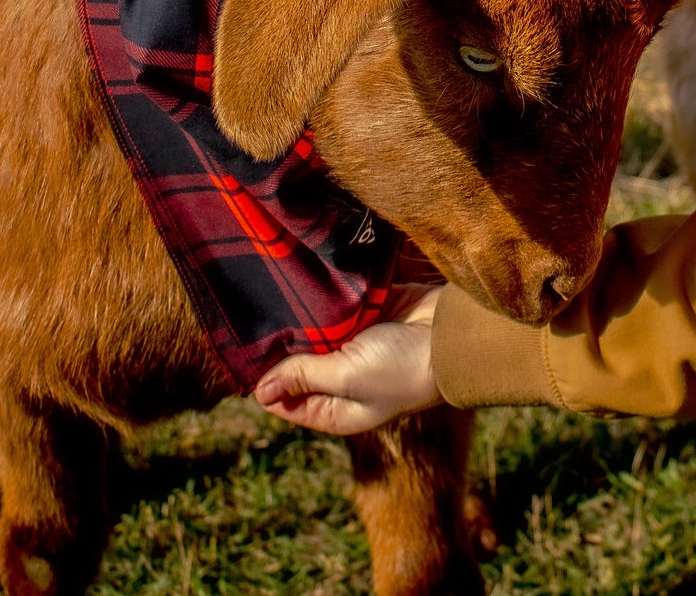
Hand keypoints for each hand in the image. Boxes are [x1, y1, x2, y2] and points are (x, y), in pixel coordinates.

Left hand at [254, 284, 443, 435]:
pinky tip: (303, 285)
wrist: (452, 333)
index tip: (243, 353)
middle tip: (253, 319)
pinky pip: (337, 309)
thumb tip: (257, 392)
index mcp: (334, 409)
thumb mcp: (347, 377)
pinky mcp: (368, 316)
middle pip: (297, 365)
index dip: (264, 380)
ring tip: (273, 297)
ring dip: (301, 319)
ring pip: (315, 333)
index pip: (285, 401)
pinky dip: (324, 300)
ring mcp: (355, 346)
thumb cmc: (402, 367)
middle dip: (281, 345)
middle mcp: (341, 380)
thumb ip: (303, 377)